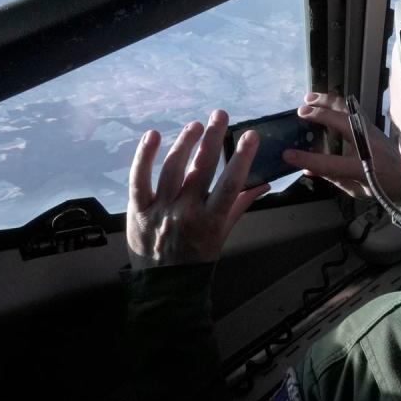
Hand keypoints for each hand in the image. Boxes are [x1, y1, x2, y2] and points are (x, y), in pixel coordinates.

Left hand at [127, 109, 269, 269]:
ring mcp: (160, 210)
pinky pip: (139, 179)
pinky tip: (154, 135)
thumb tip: (263, 184)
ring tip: (196, 126)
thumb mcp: (224, 234)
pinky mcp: (137, 209)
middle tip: (220, 115)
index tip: (250, 135)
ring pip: (173, 168)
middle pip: (202, 168)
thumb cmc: (199, 258)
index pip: (231, 184)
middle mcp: (186, 212)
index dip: (242, 158)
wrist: (165, 286)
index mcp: (212, 221)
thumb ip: (240, 206)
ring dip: (186, 142)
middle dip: (213, 138)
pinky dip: (145, 156)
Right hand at [282, 92, 400, 203]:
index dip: (307, 159)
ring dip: (327, 101)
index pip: (329, 163)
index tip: (288, 154)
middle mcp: (368, 144)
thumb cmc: (385, 188)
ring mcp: (372, 131)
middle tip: (300, 111)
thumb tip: (308, 169)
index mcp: (362, 167)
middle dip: (318, 113)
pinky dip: (337, 103)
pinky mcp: (374, 126)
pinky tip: (328, 101)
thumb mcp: (358, 191)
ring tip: (310, 97)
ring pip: (348, 108)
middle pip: (341, 121)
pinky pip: (353, 109)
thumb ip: (333, 178)